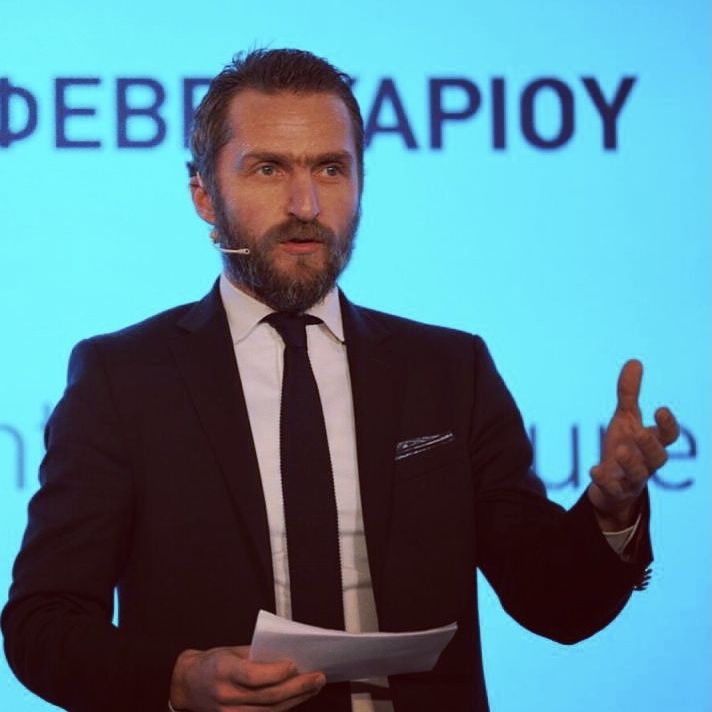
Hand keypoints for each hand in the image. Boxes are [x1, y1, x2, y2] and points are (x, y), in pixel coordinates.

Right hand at [169, 645, 325, 710]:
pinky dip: (285, 707)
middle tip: (318, 676)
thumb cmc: (213, 662)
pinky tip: (299, 697)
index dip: (275, 672)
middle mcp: (226, 695)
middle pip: (268, 696)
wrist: (187, 685)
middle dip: (297, 687)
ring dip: (297, 698)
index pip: (252, 675)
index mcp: (223, 670)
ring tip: (315, 685)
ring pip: (270, 710)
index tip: (294, 664)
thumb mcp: (231, 651)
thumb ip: (256, 656)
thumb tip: (288, 657)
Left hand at [588, 359, 678, 528]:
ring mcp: (631, 479)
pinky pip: (613, 489)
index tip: (660, 409)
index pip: (668, 436)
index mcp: (651, 443)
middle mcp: (645, 462)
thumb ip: (629, 394)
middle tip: (639, 432)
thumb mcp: (624, 419)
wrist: (611, 486)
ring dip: (630, 463)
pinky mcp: (615, 492)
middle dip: (650, 445)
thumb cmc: (624, 447)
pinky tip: (594, 470)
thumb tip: (635, 361)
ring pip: (638, 475)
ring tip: (620, 450)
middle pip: (658, 457)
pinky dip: (604, 480)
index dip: (668, 425)